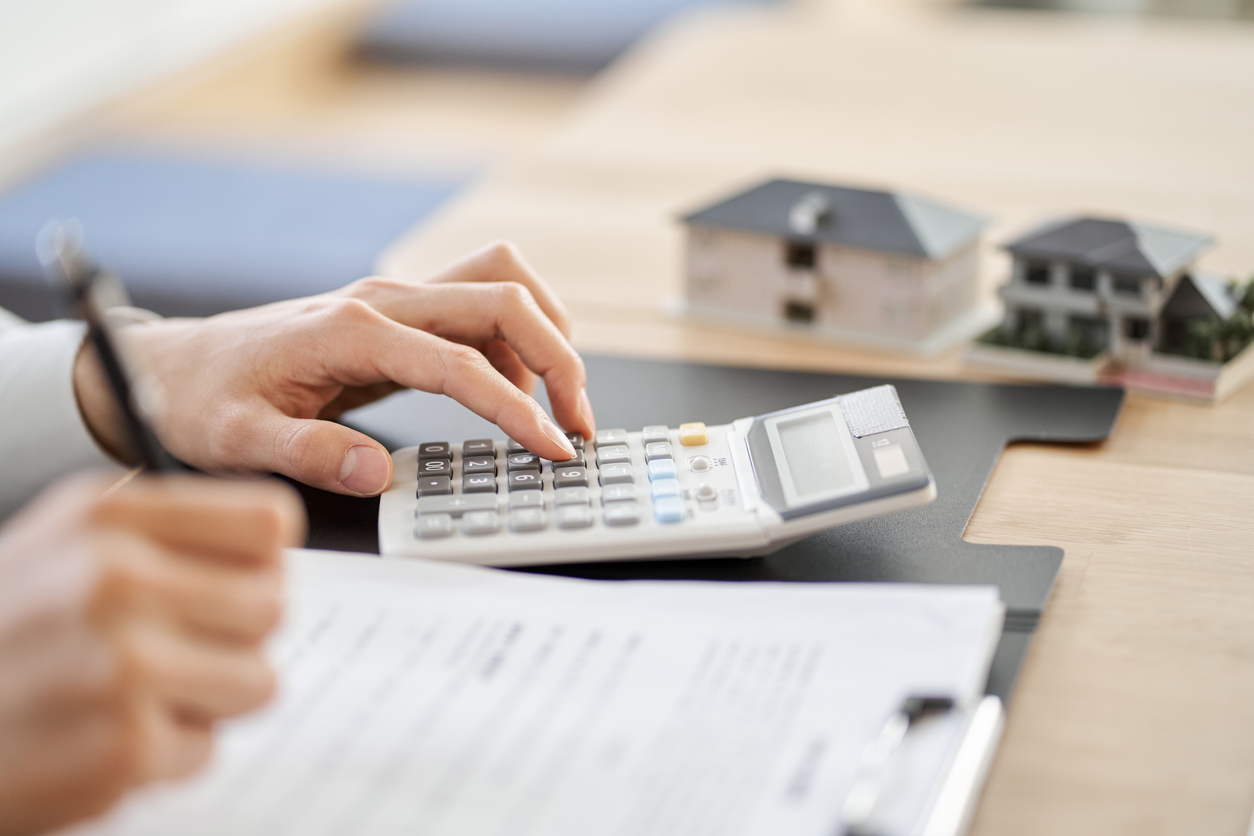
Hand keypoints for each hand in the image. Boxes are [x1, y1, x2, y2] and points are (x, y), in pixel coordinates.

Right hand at [0, 473, 302, 835]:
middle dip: (236, 636)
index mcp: (109, 518)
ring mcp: (123, 666)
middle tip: (181, 647)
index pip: (268, 522)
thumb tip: (272, 541)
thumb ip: (163, 531)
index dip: (260, 560)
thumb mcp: (60, 541)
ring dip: (209, 698)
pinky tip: (107, 734)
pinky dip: (167, 752)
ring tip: (142, 693)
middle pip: (272, 605)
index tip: (236, 579)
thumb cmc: (0, 630)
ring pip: (257, 680)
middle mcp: (117, 580)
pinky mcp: (123, 746)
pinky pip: (206, 747)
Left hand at [74, 242, 595, 496]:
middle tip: (578, 423)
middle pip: (505, 296)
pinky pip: (482, 306)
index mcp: (352, 332)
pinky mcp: (401, 315)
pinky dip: (517, 340)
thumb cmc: (203, 398)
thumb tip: (377, 473)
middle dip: (560, 356)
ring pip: (501, 284)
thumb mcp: (239, 439)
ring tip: (558, 405)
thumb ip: (308, 454)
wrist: (174, 365)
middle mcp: (385, 302)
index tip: (552, 448)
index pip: (463, 362)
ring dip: (546, 333)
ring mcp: (396, 301)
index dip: (518, 408)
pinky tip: (512, 392)